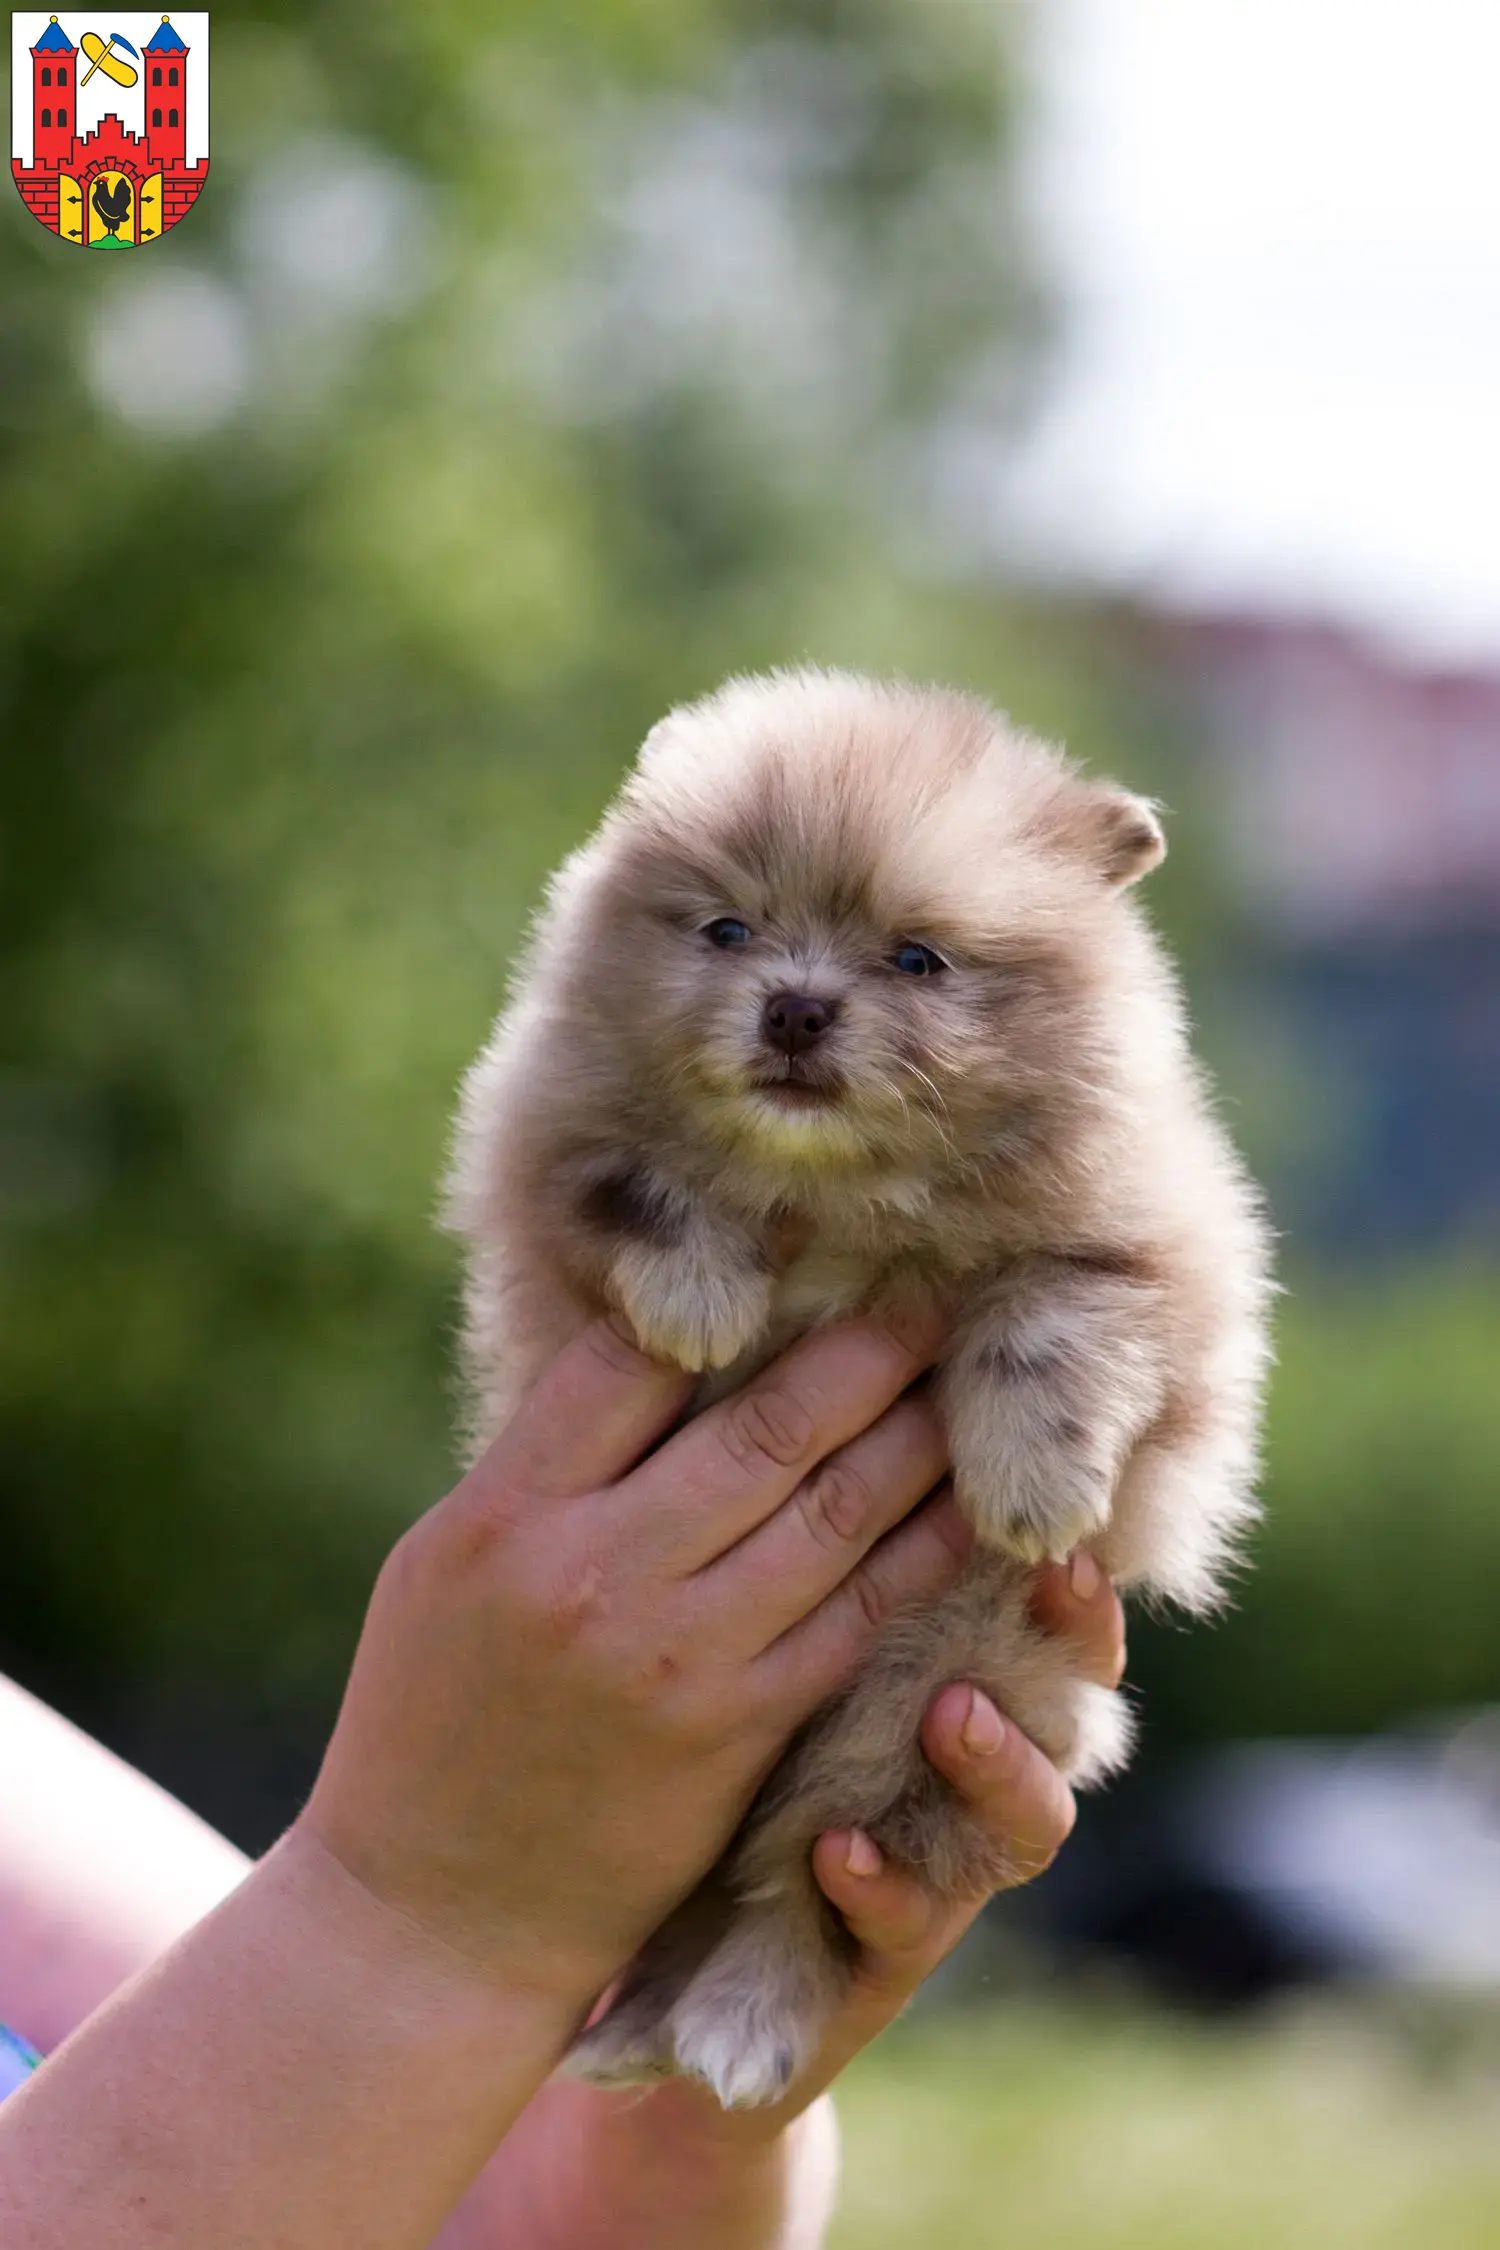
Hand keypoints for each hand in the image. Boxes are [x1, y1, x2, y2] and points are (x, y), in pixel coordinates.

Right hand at [300, 1302, 966, 2018]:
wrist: (435, 1913)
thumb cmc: (427, 1718)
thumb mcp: (442, 1565)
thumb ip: (543, 1467)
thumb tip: (657, 1354)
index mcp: (506, 1517)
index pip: (631, 1363)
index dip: (722, 1293)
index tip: (795, 1246)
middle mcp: (596, 1575)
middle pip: (761, 1427)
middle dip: (861, 1349)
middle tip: (929, 1288)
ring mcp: (678, 1657)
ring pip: (831, 1513)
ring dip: (916, 1434)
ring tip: (968, 1374)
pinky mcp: (741, 1731)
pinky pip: (858, 1616)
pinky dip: (924, 1552)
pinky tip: (973, 1504)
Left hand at [618, 1551, 1124, 2150]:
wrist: (700, 1940)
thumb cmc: (763, 1752)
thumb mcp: (806, 1648)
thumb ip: (847, 1561)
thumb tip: (854, 1430)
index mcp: (978, 1685)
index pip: (1056, 1628)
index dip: (1077, 1590)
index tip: (1065, 1539)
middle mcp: (986, 1776)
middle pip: (1070, 1717)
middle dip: (1062, 1650)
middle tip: (1046, 1587)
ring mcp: (950, 1868)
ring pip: (1022, 1825)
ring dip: (997, 1766)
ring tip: (950, 1714)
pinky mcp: (885, 1958)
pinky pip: (907, 1927)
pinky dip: (881, 1885)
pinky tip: (839, 1847)